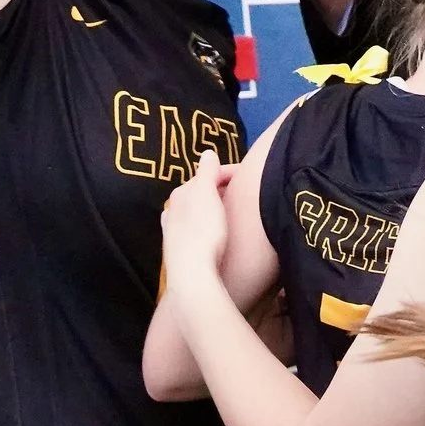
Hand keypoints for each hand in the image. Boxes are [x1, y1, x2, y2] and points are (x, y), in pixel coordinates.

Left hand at [162, 149, 236, 286]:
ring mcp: (175, 231)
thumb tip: (207, 152)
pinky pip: (197, 228)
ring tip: (233, 213)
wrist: (192, 272)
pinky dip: (208, 224)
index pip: (208, 174)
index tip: (251, 177)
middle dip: (220, 190)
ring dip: (214, 208)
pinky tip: (216, 233)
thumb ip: (207, 171)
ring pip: (197, 211)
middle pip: (201, 192)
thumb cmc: (202, 230)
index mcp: (181, 193)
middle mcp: (173, 209)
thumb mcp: (206, 194)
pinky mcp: (181, 249)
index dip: (230, 172)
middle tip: (244, 194)